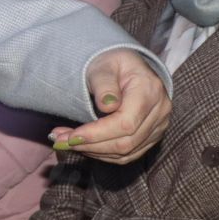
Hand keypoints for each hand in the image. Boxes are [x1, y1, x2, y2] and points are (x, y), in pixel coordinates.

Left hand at [50, 48, 171, 163]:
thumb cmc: (113, 64)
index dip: (96, 134)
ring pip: (125, 152)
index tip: (70, 137)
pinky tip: (84, 146)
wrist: (127, 67)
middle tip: (59, 141)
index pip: (125, 123)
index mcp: (150, 91)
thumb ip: (104, 84)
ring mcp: (158, 127)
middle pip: (125, 142)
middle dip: (89, 145)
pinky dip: (102, 154)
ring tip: (65, 141)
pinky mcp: (151, 137)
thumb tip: (107, 106)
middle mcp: (160, 111)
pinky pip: (127, 155)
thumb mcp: (103, 66)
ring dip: (92, 152)